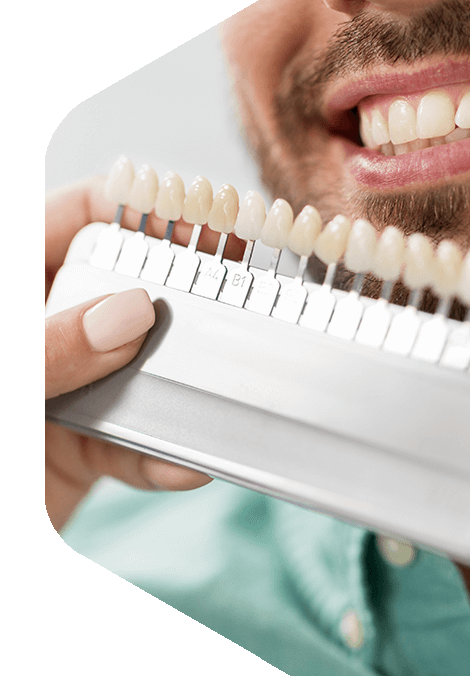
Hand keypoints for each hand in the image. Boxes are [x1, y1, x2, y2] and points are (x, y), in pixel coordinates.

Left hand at [45, 177, 211, 532]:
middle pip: (126, 289)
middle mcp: (50, 330)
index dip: (142, 208)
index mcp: (21, 295)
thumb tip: (130, 311)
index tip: (209, 220)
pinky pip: (138, 441)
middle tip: (240, 300)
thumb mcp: (8, 385)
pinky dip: (166, 457)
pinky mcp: (85, 444)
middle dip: (182, 300)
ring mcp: (69, 385)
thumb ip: (51, 348)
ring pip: (145, 368)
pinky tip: (186, 466)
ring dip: (186, 390)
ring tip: (225, 391)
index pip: (78, 216)